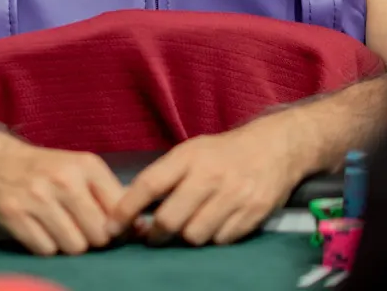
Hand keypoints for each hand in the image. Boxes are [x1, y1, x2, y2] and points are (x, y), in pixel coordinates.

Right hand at [0, 140, 125, 254]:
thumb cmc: (43, 169)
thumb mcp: (79, 170)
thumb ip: (110, 197)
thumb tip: (142, 229)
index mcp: (87, 165)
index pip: (119, 212)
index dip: (117, 228)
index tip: (107, 228)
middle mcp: (64, 178)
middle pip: (98, 235)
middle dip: (91, 239)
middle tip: (78, 228)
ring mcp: (37, 196)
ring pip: (74, 246)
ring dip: (67, 244)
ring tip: (56, 227)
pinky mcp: (14, 213)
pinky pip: (45, 250)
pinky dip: (44, 246)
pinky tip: (37, 229)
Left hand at [112, 121, 304, 246]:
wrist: (275, 147)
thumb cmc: (223, 153)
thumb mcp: (191, 152)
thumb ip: (164, 176)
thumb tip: (130, 206)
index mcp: (189, 156)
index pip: (149, 185)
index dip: (126, 210)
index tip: (112, 227)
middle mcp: (210, 176)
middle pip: (170, 220)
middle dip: (156, 234)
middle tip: (153, 235)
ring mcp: (233, 196)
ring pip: (195, 236)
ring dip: (187, 237)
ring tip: (189, 226)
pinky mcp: (253, 213)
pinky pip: (221, 240)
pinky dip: (214, 237)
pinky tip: (215, 222)